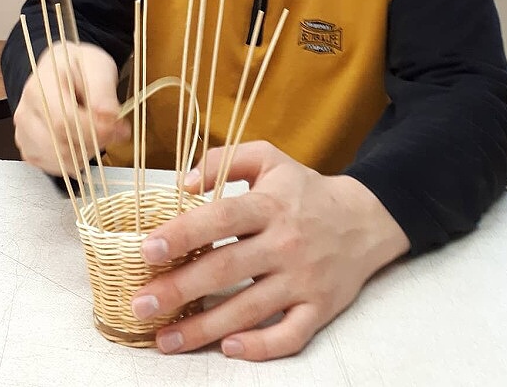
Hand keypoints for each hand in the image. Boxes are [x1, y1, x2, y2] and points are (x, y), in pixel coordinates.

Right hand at [13, 41, 129, 175]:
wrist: (63, 70)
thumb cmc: (79, 67)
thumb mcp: (98, 67)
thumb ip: (103, 92)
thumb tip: (109, 115)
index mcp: (39, 87)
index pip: (63, 121)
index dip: (94, 130)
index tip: (117, 126)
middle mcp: (26, 112)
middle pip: (60, 145)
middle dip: (94, 142)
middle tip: (112, 129)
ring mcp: (24, 133)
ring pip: (59, 160)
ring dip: (86, 152)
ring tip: (96, 132)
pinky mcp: (29, 149)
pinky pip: (55, 167)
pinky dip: (75, 160)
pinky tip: (82, 141)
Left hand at [130, 141, 409, 360]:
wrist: (364, 218)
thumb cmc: (303, 189)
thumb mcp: (268, 159)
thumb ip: (224, 160)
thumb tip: (184, 183)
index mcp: (270, 205)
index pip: (222, 219)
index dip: (184, 234)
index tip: (148, 250)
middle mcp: (286, 243)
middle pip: (227, 269)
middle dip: (180, 289)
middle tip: (141, 303)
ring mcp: (304, 279)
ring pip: (249, 310)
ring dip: (203, 328)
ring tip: (164, 338)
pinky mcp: (320, 308)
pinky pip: (289, 335)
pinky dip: (259, 347)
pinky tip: (227, 348)